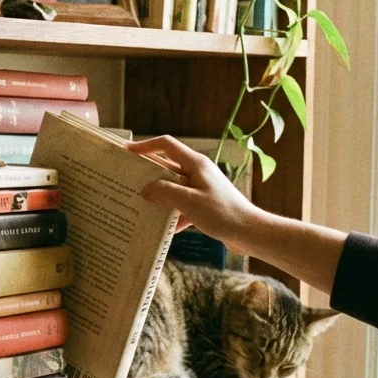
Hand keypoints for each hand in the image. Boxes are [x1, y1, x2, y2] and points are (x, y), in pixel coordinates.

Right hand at [126, 135, 262, 249]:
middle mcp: (198, 172)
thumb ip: (164, 192)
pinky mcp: (205, 204)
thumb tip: (145, 189)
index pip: (166, 145)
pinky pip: (183, 205)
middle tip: (129, 181)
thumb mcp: (188, 201)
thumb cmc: (222, 213)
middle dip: (148, 174)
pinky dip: (174, 214)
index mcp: (195, 164)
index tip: (128, 152)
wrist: (250, 232)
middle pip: (168, 167)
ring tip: (142, 206)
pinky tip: (167, 229)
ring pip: (174, 188)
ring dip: (160, 197)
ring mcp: (202, 188)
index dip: (145, 146)